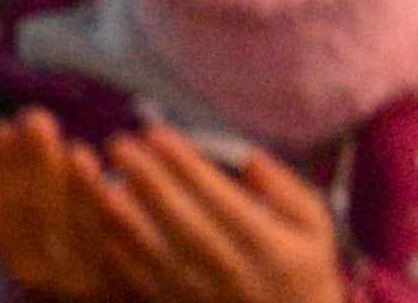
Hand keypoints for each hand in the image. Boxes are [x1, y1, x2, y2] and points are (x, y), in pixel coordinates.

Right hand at [0, 110, 139, 302]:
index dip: (3, 170)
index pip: (7, 214)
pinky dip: (120, 210)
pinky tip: (118, 175)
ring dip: (80, 189)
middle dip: (38, 168)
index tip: (1, 126)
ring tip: (76, 147)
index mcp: (23, 264)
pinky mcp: (141, 280)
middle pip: (44, 221)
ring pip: (86, 232)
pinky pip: (130, 243)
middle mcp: (58, 280)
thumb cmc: (60, 246)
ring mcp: (100, 282)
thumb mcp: (19, 230)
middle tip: (36, 118)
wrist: (120, 289)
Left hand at [90, 129, 343, 302]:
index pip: (225, 203)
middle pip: (187, 227)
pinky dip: (123, 254)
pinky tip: (105, 221)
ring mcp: (211, 300)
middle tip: (119, 143)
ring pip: (161, 259)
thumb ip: (283, 188)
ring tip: (104, 181)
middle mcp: (241, 277)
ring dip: (127, 218)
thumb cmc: (302, 266)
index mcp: (275, 251)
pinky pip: (148, 285)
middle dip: (150, 182)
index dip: (188, 167)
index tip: (154, 132)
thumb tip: (247, 158)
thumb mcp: (313, 226)